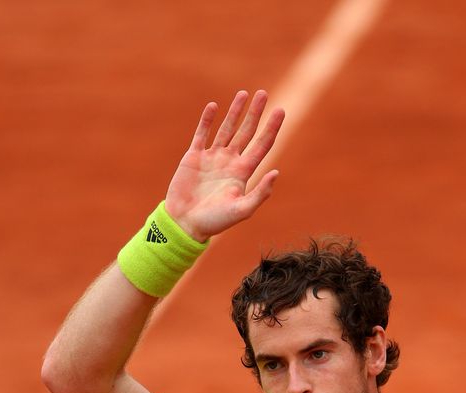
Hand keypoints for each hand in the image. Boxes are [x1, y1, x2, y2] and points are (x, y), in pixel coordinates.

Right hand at [164, 90, 284, 241]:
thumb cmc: (215, 221)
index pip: (262, 144)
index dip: (272, 128)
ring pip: (226, 129)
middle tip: (263, 94)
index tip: (281, 110)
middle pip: (246, 131)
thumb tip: (276, 172)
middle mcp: (230, 161)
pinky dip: (207, 120)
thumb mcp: (242, 210)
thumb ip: (260, 193)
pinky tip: (214, 107)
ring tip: (243, 94)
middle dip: (255, 113)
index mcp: (243, 172)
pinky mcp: (193, 157)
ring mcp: (212, 158)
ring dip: (235, 112)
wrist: (185, 224)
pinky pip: (202, 134)